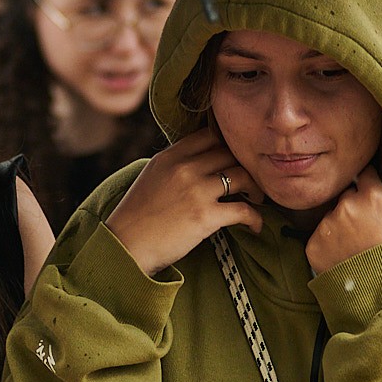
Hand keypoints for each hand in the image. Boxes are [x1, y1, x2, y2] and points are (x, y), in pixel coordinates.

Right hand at [104, 130, 263, 274]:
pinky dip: (255, 218)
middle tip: (250, 181)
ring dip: (255, 188)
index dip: (227, 145)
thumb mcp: (150, 177)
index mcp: (169, 157)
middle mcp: (183, 168)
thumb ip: (174, 166)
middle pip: (229, 154)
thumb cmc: (136, 217)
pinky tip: (254, 225)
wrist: (126, 246)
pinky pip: (244, 210)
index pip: (209, 136)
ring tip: (255, 199)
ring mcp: (195, 190)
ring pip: (242, 176)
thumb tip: (200, 164)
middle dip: (245, 166)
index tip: (235, 159)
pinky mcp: (205, 216)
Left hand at [306, 165, 381, 274]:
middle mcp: (347, 205)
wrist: (379, 296)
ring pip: (331, 216)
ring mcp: (327, 224)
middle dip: (353, 207)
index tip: (368, 189)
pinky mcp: (313, 242)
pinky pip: (320, 236)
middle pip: (346, 196)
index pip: (365, 174)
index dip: (368, 182)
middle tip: (364, 230)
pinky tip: (342, 257)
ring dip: (340, 226)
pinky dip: (328, 244)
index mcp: (373, 197)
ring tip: (354, 248)